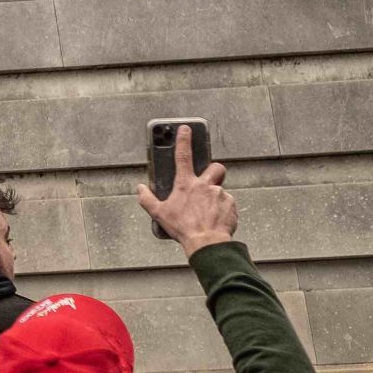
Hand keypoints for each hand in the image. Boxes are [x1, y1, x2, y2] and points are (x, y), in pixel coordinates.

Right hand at [136, 126, 235, 255]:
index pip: (183, 156)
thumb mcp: (159, 214)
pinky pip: (228, 204)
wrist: (207, 242)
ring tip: (208, 213)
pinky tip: (215, 219)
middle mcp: (205, 186)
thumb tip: (140, 189)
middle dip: (214, 171)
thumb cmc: (184, 228)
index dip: (184, 141)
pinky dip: (222, 210)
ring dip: (215, 198)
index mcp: (186, 184)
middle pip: (216, 168)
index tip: (186, 129)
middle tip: (208, 182)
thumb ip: (147, 199)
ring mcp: (220, 194)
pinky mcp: (231, 205)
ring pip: (220, 189)